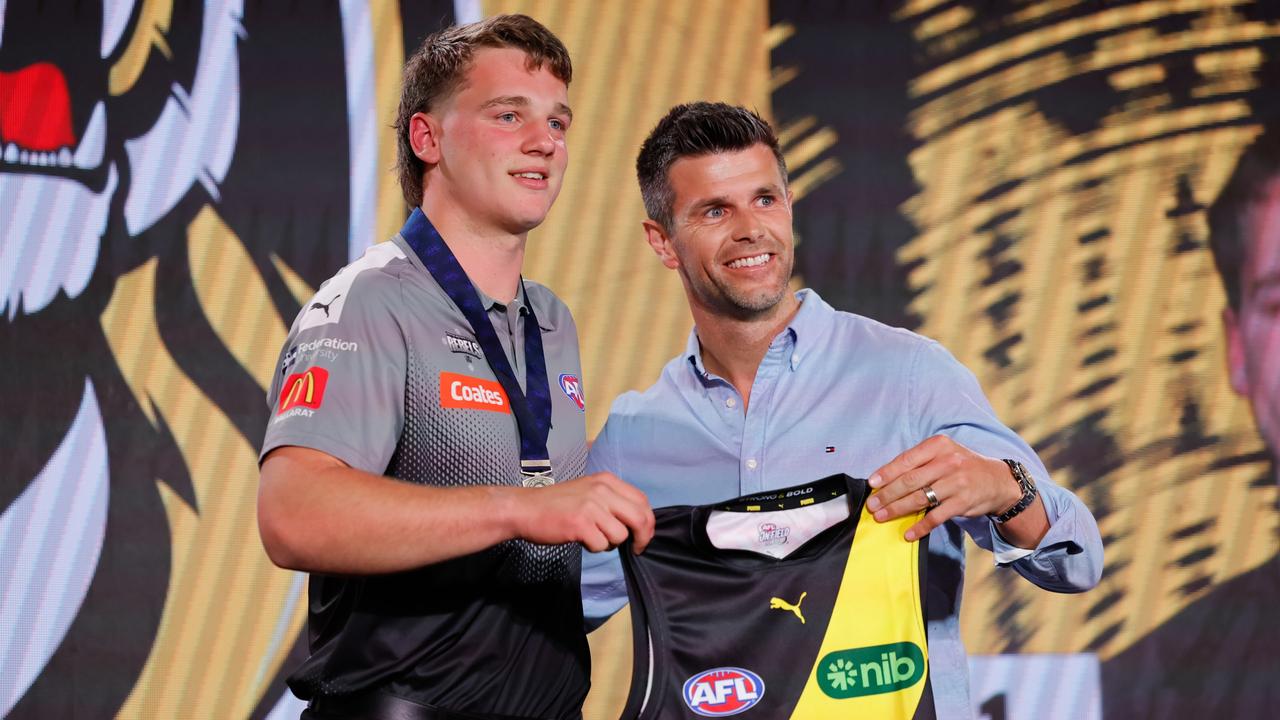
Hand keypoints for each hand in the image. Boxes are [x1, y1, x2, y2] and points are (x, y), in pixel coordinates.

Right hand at [513, 472, 655, 553]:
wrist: (525, 509)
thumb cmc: (556, 504)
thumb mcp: (588, 491)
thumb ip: (612, 500)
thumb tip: (637, 523)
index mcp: (607, 480)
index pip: (642, 501)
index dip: (648, 522)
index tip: (643, 536)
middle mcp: (602, 490)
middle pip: (640, 518)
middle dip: (642, 538)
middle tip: (636, 549)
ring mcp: (591, 506)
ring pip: (620, 535)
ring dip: (609, 543)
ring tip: (592, 536)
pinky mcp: (581, 524)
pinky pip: (601, 545)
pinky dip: (593, 547)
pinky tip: (580, 538)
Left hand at [865, 435, 1022, 541]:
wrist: (997, 481)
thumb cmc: (961, 466)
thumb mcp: (943, 453)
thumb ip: (919, 462)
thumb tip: (886, 478)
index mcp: (939, 446)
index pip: (907, 460)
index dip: (887, 473)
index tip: (872, 484)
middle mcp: (948, 462)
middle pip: (910, 481)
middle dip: (887, 495)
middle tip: (872, 505)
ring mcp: (957, 483)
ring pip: (920, 499)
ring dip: (897, 509)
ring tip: (881, 517)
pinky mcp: (962, 503)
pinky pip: (936, 517)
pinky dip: (920, 527)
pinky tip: (908, 533)